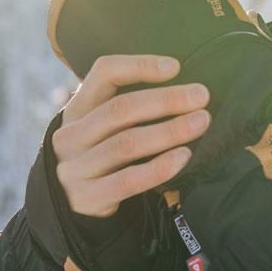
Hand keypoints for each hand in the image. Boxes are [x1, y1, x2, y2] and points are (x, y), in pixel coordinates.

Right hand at [53, 53, 210, 218]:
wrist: (70, 205)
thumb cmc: (100, 152)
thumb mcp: (101, 125)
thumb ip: (130, 106)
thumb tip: (187, 89)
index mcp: (78, 108)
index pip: (104, 73)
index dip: (139, 65)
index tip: (176, 67)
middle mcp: (72, 135)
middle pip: (120, 109)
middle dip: (166, 100)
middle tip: (201, 96)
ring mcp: (76, 168)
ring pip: (127, 144)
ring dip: (169, 131)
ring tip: (201, 122)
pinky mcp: (88, 198)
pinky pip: (128, 181)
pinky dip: (158, 168)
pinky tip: (184, 155)